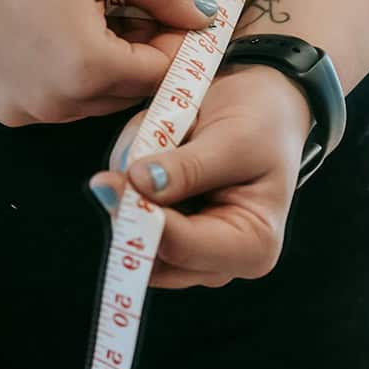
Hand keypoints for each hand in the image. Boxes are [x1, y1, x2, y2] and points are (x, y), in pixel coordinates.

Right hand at [0, 0, 216, 126]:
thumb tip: (204, 17)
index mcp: (88, 68)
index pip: (159, 74)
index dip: (171, 43)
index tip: (163, 12)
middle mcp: (54, 104)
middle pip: (122, 94)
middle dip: (132, 57)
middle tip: (117, 9)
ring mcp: (16, 112)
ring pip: (81, 102)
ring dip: (91, 69)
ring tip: (73, 17)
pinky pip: (38, 101)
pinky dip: (47, 76)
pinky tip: (30, 33)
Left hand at [89, 64, 312, 286]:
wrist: (263, 106)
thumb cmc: (263, 123)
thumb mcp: (234, 139)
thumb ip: (187, 168)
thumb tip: (138, 183)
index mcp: (252, 246)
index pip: (182, 248)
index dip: (141, 216)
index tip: (106, 182)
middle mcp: (220, 262)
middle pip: (150, 253)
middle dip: (131, 203)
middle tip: (129, 157)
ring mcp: (190, 251)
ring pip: (131, 235)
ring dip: (129, 189)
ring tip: (158, 143)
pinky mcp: (167, 233)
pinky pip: (128, 217)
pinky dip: (129, 184)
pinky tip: (154, 152)